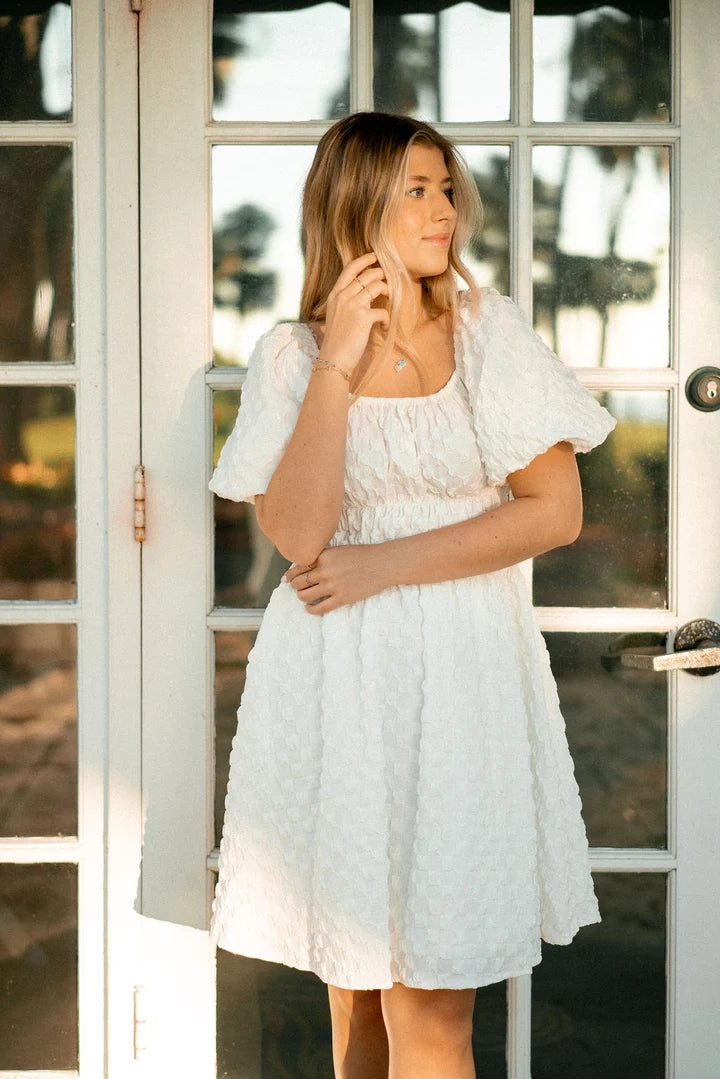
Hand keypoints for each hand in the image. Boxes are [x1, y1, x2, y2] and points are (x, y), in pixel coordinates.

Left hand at [284, 543, 390, 614]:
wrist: (382, 564)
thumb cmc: (361, 555)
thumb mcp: (337, 551)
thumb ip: (321, 558)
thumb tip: (302, 568)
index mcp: (323, 556)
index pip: (298, 567)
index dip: (291, 575)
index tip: (289, 579)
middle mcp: (325, 571)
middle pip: (298, 582)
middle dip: (295, 586)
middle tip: (298, 587)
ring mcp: (333, 586)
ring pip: (304, 596)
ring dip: (301, 597)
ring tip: (305, 596)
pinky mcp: (341, 598)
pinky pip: (319, 608)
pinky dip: (310, 609)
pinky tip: (310, 608)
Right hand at [319, 253, 388, 376]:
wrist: (333, 358)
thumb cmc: (336, 341)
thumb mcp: (337, 316)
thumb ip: (346, 303)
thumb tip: (365, 295)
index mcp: (335, 294)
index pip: (350, 268)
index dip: (363, 260)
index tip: (374, 257)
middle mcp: (343, 296)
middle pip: (368, 275)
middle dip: (381, 276)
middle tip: (387, 284)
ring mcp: (353, 305)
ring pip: (377, 286)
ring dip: (387, 292)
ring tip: (388, 302)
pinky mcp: (364, 317)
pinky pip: (384, 311)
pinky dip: (387, 319)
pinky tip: (383, 327)